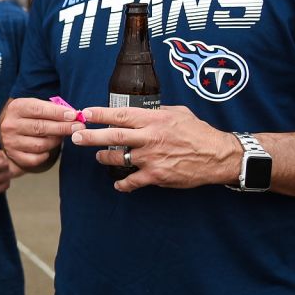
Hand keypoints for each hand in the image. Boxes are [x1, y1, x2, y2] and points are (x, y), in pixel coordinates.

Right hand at [0, 98, 85, 170]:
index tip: (73, 115)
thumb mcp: (36, 106)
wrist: (10, 132)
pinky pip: (35, 159)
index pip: (38, 109)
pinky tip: (49, 149)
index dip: (57, 113)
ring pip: (40, 145)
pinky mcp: (14, 156)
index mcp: (16, 108)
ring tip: (62, 137)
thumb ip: (52, 109)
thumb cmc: (29, 117)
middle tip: (78, 127)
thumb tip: (74, 115)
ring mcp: (10, 142)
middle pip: (40, 128)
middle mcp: (10, 125)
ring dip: (56, 141)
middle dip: (63, 127)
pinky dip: (45, 155)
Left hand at [72, 105, 241, 192]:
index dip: (100, 114)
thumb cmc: (199, 132)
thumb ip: (157, 112)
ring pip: (118, 159)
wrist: (219, 156)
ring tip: (98, 156)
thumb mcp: (178, 113)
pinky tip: (118, 184)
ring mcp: (152, 158)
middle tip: (75, 136)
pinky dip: (123, 184)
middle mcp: (150, 138)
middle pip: (113, 137)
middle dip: (90, 136)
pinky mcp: (156, 176)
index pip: (121, 115)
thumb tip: (140, 111)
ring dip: (104, 158)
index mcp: (154, 120)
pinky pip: (132, 181)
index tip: (85, 113)